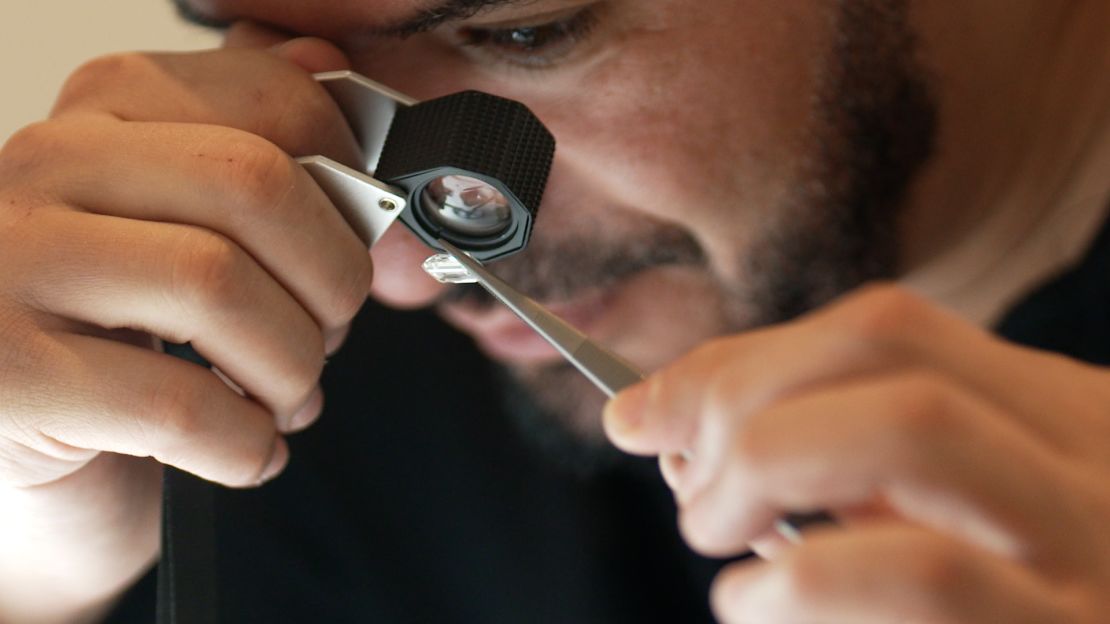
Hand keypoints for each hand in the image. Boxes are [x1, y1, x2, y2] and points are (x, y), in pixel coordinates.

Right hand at [0, 24, 371, 621]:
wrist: (24, 465)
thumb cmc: (115, 344)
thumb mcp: (187, 232)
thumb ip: (249, 144)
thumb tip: (323, 63)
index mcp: (100, 118)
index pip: (268, 98)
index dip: (348, 175)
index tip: (357, 233)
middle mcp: (40, 172)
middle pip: (253, 184)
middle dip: (332, 276)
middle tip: (332, 329)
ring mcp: (8, 270)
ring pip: (219, 287)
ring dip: (292, 366)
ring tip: (287, 395)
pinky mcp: (8, 379)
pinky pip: (181, 406)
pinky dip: (247, 444)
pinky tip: (247, 448)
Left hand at [605, 285, 1109, 622]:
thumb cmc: (981, 612)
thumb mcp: (931, 525)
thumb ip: (832, 468)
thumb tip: (669, 425)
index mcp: (1058, 420)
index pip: (885, 331)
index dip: (742, 359)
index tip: (643, 409)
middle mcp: (1091, 469)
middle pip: (886, 358)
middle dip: (741, 400)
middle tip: (683, 483)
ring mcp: (1092, 561)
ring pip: (909, 430)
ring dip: (763, 465)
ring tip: (714, 536)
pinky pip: (922, 577)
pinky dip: (799, 581)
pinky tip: (756, 604)